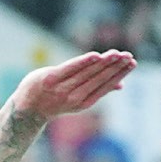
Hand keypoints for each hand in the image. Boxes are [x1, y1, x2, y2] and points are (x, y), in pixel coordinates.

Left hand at [13, 50, 136, 121]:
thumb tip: (120, 85)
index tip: (131, 63)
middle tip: (129, 56)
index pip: (106, 85)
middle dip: (116, 67)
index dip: (120, 74)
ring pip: (89, 73)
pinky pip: (71, 69)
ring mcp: (63, 89)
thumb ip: (95, 89)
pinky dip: (84, 62)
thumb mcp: (76, 98)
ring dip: (105, 63)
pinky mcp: (51, 78)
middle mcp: (76, 97)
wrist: (28, 107)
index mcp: (84, 102)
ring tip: (118, 54)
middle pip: (100, 79)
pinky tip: (96, 56)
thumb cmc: (54, 99)